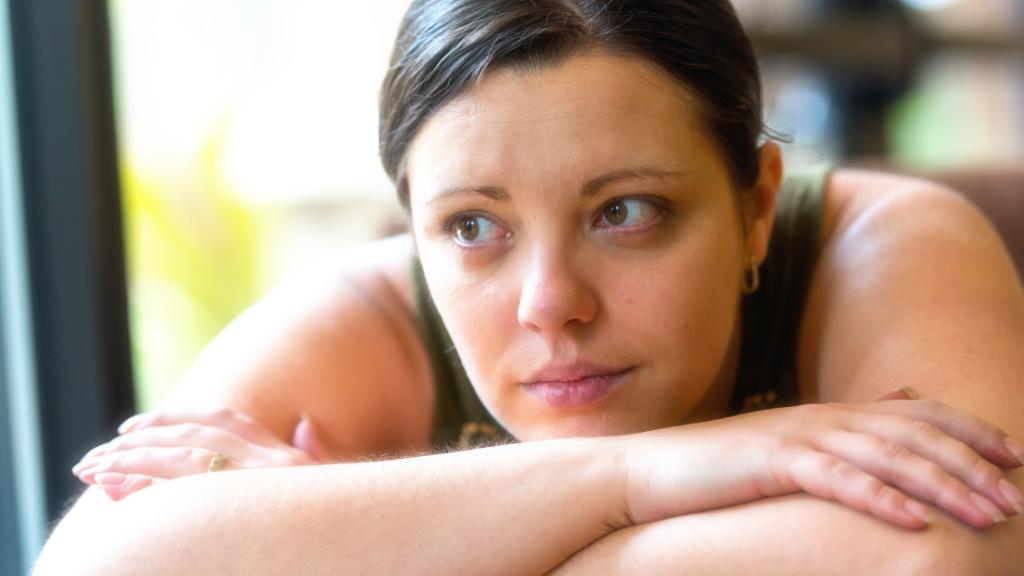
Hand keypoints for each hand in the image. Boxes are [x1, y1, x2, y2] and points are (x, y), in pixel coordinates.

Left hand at [72, 407, 330, 500]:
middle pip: (194, 435)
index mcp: (282, 457)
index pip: (220, 420)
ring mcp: (262, 487)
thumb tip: (304, 423)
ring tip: (92, 471)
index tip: (130, 428)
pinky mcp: (247, 510)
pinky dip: (144, 488)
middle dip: (137, 442)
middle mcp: (273, 463)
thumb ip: (315, 455)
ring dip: (131, 461)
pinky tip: (112, 489)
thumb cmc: (341, 525)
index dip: (172, 418)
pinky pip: (185, 495)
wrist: (365, 536)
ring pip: (183, 459)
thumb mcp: (327, 489)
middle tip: (92, 458)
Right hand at [623, 397, 1023, 530]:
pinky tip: (916, 522)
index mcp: (829, 414)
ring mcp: (796, 437)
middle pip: (912, 434)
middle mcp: (821, 417)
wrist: (650, 470)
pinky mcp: (771, 462)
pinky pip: (836, 480)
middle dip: (971, 464)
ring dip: (942, 485)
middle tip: (1016, 498)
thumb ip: (835, 440)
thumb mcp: (784, 452)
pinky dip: (880, 499)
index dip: (968, 429)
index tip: (1016, 455)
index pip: (914, 413)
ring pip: (886, 456)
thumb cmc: (718, 469)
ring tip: (988, 515)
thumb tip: (882, 421)